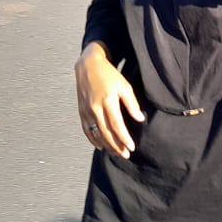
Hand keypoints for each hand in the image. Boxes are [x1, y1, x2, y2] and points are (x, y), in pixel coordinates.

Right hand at [75, 42, 144, 158]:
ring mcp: (86, 111)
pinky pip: (86, 129)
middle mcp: (95, 108)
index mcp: (108, 101)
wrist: (88, 66)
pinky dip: (92, 139)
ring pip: (96, 133)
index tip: (132, 147)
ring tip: (116, 153)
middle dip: (116, 146)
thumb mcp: (124, 86)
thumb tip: (140, 119)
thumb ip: (132, 103)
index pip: (117, 125)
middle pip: (106, 133)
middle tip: (125, 155)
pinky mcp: (81, 111)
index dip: (124, 138)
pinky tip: (100, 146)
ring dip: (106, 145)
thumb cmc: (110, 75)